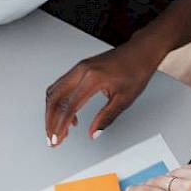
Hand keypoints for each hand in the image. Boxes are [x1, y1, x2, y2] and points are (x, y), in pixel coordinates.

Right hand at [43, 38, 166, 145]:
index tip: (58, 139)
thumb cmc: (136, 70)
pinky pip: (61, 86)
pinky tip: (68, 115)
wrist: (141, 51)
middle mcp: (82, 70)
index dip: (61, 125)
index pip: (70, 105)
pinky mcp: (80, 68)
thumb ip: (106, 117)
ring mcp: (79, 67)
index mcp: (93, 78)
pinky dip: (58, 102)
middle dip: (50, 120)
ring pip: (55, 91)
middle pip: (55, 98)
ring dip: (52, 112)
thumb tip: (93, 133)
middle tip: (52, 137)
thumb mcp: (124, 99)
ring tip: (57, 129)